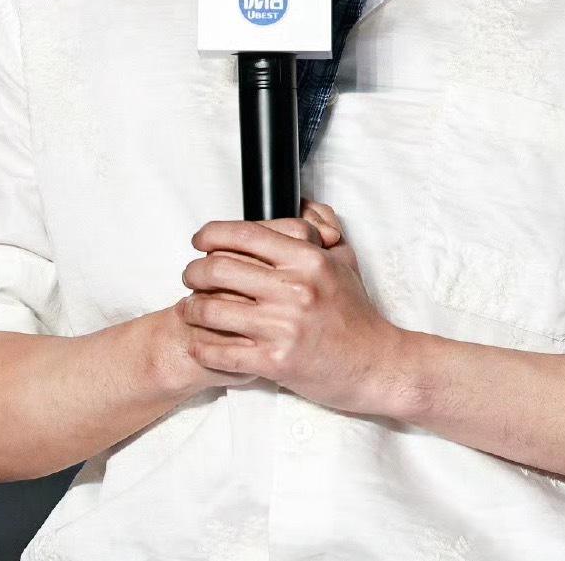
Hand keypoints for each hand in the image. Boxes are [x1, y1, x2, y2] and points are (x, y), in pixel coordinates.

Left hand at [177, 198, 406, 417]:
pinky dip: (202, 347)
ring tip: (190, 309)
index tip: (200, 240)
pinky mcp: (275, 362)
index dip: (212, 233)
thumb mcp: (343, 260)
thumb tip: (299, 202)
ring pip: (212, 310)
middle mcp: (294, 289)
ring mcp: (283, 327)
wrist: (375, 363)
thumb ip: (319, 229)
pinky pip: (221, 352)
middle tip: (190, 275)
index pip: (246, 235)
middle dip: (193, 271)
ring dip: (191, 309)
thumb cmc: (355, 312)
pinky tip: (199, 343)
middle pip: (219, 269)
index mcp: (308, 259)